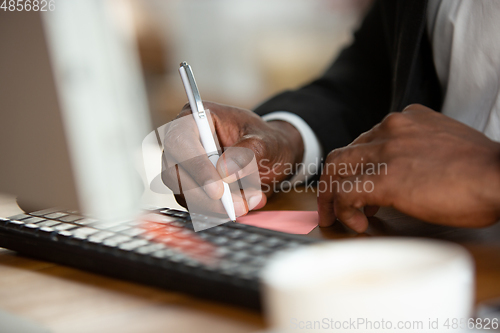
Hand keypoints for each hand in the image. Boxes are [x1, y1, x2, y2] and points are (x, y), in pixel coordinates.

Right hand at [162, 102, 303, 215]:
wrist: (270, 155)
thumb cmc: (265, 141)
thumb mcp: (266, 142)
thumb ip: (248, 153)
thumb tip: (225, 171)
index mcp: (196, 117)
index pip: (181, 141)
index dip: (196, 166)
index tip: (218, 189)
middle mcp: (182, 141)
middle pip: (175, 173)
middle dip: (206, 196)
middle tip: (239, 207)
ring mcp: (182, 166)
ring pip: (183, 193)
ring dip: (214, 206)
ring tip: (248, 203)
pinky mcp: (188, 187)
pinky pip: (194, 205)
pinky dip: (217, 210)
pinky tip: (242, 204)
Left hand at [318, 104, 499, 231]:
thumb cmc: (480, 169)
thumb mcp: (443, 144)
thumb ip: (415, 149)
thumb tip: (399, 171)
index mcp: (405, 119)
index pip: (362, 141)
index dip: (354, 168)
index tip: (355, 187)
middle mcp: (391, 128)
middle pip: (343, 154)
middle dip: (332, 181)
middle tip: (332, 204)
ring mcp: (387, 151)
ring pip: (336, 170)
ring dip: (330, 197)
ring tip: (335, 217)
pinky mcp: (387, 177)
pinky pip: (347, 193)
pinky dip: (344, 210)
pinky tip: (358, 223)